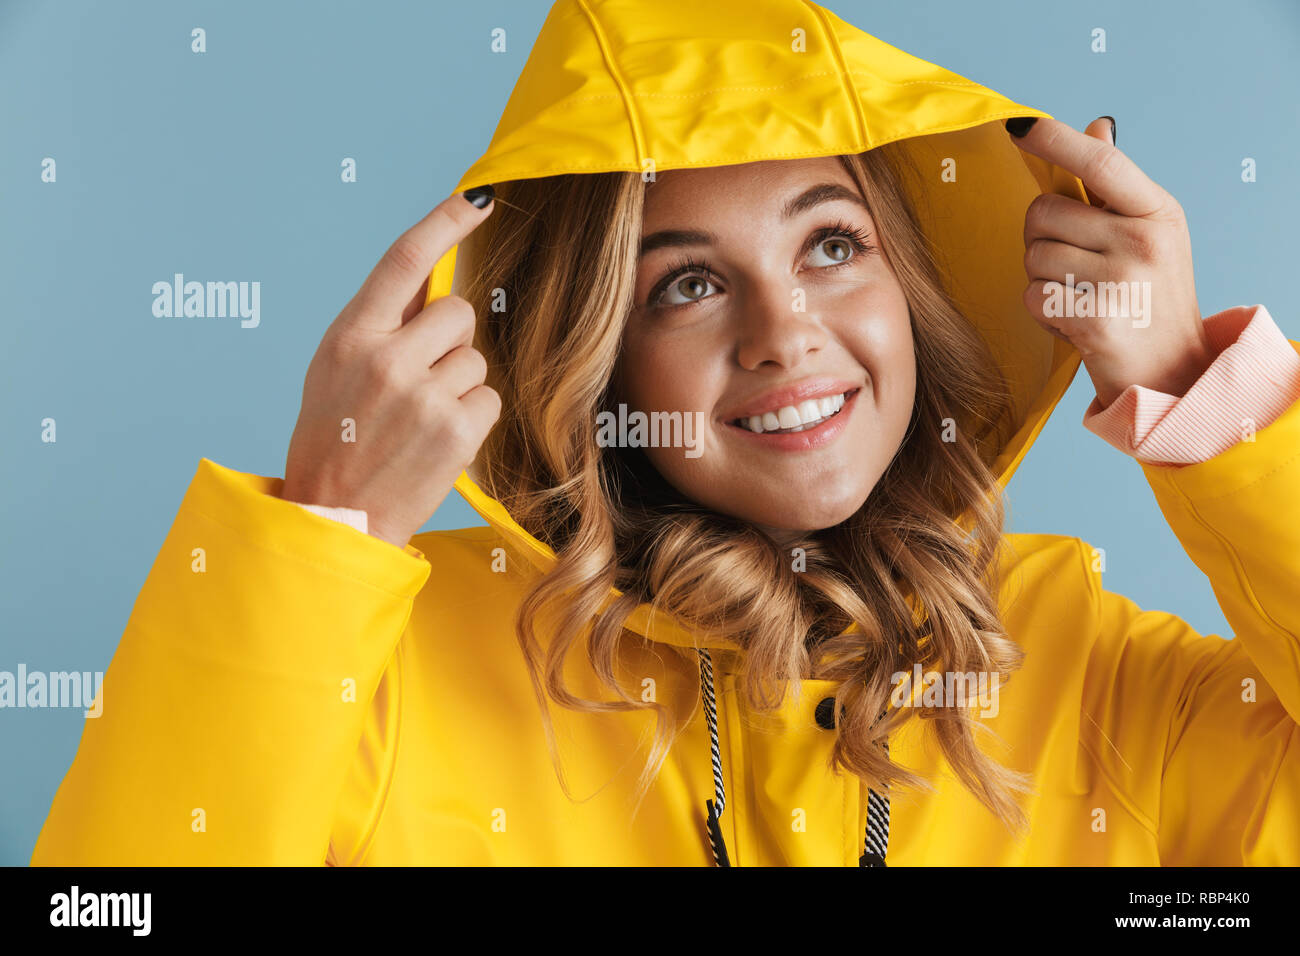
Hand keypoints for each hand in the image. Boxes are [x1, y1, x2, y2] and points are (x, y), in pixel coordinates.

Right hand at [281, 189, 500, 548]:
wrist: (335, 518)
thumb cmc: (334, 441)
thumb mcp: (336, 370)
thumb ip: (380, 324)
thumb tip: (433, 277)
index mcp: (350, 336)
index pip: (405, 258)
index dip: (446, 220)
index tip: (479, 199)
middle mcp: (387, 360)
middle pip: (458, 312)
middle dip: (450, 340)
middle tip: (419, 380)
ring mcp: (424, 397)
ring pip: (476, 360)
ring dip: (458, 384)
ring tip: (418, 421)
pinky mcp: (456, 432)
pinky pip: (488, 399)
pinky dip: (471, 418)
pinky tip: (437, 441)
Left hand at [1009, 116, 1215, 408]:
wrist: (1171, 372)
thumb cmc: (1150, 298)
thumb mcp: (1149, 234)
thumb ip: (1115, 186)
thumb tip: (1094, 128)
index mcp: (1157, 211)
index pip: (1101, 163)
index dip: (1055, 140)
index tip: (1019, 127)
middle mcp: (1143, 240)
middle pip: (1042, 213)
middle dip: (1040, 238)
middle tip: (1072, 265)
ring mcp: (1120, 281)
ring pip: (1032, 256)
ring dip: (1042, 279)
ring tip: (1080, 296)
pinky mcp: (1094, 319)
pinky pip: (1032, 296)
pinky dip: (1043, 313)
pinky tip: (1075, 321)